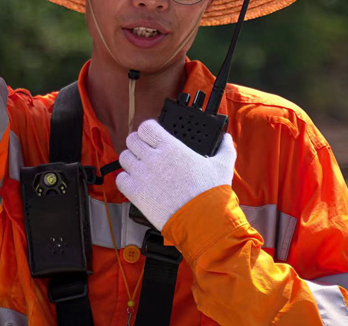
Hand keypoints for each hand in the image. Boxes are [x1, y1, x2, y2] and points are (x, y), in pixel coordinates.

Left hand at [116, 120, 236, 230]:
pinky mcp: (136, 193)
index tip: (152, 136)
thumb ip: (225, 148)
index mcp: (171, 147)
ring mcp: (142, 175)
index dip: (147, 131)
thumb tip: (227, 139)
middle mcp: (153, 158)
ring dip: (130, 161)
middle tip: (144, 152)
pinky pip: (120, 180)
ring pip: (123, 158)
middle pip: (131, 140)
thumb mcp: (223, 165)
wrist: (202, 220)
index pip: (146, 127)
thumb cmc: (210, 194)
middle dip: (137, 144)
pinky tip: (136, 184)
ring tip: (140, 168)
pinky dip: (125, 180)